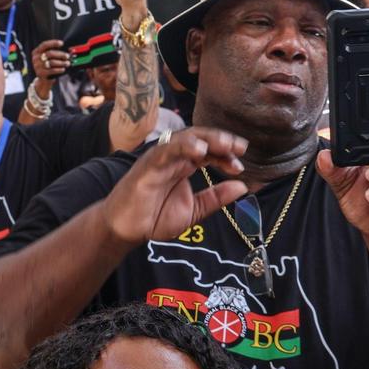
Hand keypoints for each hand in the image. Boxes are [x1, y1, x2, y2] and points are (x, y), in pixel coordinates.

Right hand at [31, 39, 69, 83]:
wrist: (43, 80)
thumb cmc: (48, 66)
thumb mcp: (48, 59)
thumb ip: (54, 53)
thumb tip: (68, 49)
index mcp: (36, 52)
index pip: (44, 45)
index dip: (53, 43)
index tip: (62, 43)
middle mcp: (35, 58)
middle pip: (49, 53)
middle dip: (60, 54)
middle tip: (68, 56)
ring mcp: (37, 66)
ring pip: (52, 62)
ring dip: (61, 62)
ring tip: (68, 63)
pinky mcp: (41, 73)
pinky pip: (52, 70)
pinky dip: (59, 69)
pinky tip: (63, 69)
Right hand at [100, 128, 247, 247]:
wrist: (125, 230)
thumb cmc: (154, 218)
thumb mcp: (194, 211)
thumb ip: (216, 198)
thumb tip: (243, 187)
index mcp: (184, 165)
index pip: (209, 151)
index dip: (226, 155)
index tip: (240, 167)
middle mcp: (173, 157)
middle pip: (200, 138)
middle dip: (221, 140)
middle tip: (241, 147)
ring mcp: (160, 158)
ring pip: (185, 139)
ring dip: (207, 139)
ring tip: (225, 144)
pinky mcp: (147, 165)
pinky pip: (166, 150)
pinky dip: (183, 146)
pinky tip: (200, 150)